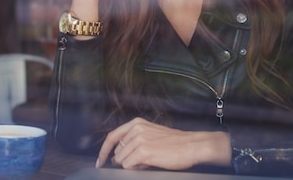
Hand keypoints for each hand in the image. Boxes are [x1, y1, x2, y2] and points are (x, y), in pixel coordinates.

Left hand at [95, 117, 231, 170]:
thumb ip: (135, 140)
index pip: (112, 137)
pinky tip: (148, 164)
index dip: (104, 151)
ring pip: (122, 160)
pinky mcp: (144, 151)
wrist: (192, 146)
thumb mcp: (152, 135)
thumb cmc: (175, 143)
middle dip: (124, 160)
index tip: (100, 162)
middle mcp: (136, 129)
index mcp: (136, 123)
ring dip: (132, 165)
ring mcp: (139, 140)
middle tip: (141, 161)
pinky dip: (136, 168)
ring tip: (148, 161)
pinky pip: (128, 165)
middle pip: (117, 152)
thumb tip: (120, 157)